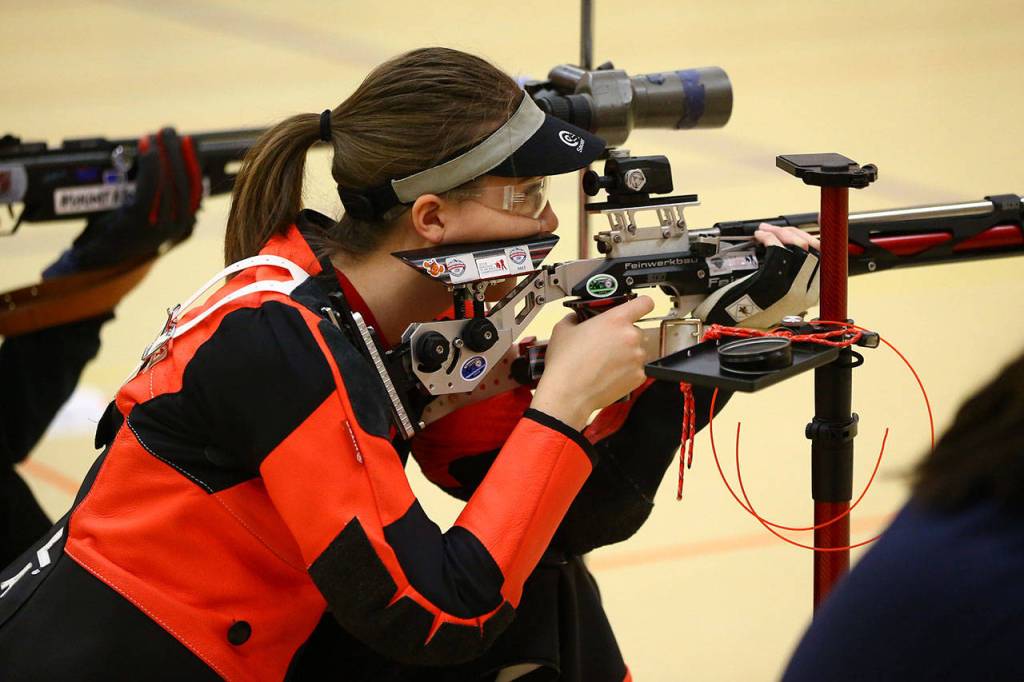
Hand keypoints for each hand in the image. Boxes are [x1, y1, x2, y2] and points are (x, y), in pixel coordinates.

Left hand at [43, 127, 201, 277]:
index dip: (194, 161)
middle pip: (184, 181)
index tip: (189, 139)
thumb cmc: (123, 231)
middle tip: (169, 130)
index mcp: (184, 222)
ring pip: (169, 182)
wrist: (101, 258)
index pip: (196, 187)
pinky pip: (150, 188)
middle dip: (178, 151)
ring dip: (163, 153)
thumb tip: (166, 157)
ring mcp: (160, 226)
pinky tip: (147, 149)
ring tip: (155, 135)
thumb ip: (161, 193)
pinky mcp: (140, 222)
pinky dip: (151, 165)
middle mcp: (177, 226)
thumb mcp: (149, 211)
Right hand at [531, 295, 654, 430]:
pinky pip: (636, 369)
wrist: (568, 394)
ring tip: (604, 363)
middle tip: (605, 346)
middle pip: (636, 330)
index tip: (638, 308)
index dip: (641, 304)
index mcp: (616, 320)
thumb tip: (576, 319)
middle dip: (623, 337)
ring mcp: (637, 357)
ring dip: (625, 355)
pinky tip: (608, 374)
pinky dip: (626, 372)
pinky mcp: (638, 376)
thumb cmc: (566, 364)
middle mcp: (631, 336)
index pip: (645, 303)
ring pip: (636, 351)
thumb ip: (575, 318)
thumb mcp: (563, 330)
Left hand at [694, 223, 819, 327]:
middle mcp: (804, 294)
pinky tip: (760, 237)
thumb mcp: (778, 298)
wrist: (726, 326)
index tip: (798, 233)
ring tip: (766, 232)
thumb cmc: (747, 313)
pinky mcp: (771, 282)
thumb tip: (794, 248)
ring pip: (798, 247)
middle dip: (793, 233)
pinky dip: (769, 237)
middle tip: (775, 230)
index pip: (822, 259)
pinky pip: (777, 250)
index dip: (811, 241)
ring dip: (781, 232)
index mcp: (810, 297)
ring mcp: (789, 288)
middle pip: (813, 250)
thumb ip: (791, 278)